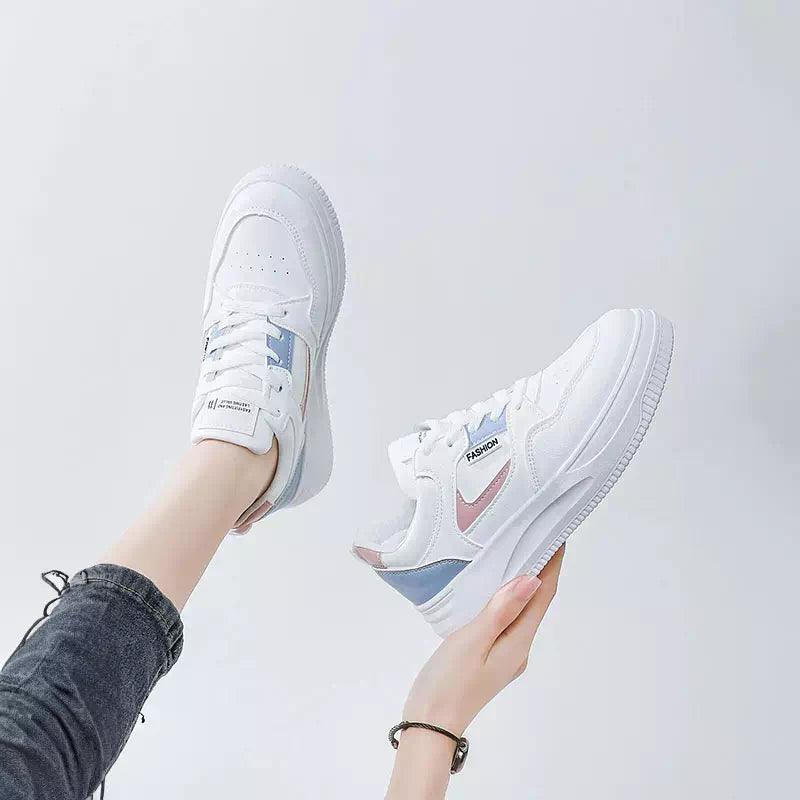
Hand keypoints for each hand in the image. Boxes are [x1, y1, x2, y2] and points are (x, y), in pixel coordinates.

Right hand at [403, 546, 564, 735]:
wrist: (430, 724)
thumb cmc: (449, 682)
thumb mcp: (473, 641)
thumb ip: (501, 610)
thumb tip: (532, 580)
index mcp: (519, 642)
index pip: (543, 596)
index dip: (552, 565)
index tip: (557, 535)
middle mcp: (519, 648)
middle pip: (536, 603)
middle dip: (540, 569)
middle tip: (535, 534)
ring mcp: (505, 655)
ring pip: (520, 611)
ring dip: (522, 583)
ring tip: (515, 552)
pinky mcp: (489, 657)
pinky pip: (505, 620)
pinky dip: (506, 599)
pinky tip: (492, 589)